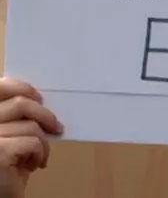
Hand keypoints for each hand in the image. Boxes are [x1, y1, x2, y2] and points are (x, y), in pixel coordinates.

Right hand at [0, 78, 62, 197]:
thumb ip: (15, 116)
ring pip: (30, 126)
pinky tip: (35, 165)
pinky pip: (34, 142)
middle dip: (45, 116)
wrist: (1, 194)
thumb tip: (40, 99)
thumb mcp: (8, 135)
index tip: (39, 98)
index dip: (21, 87)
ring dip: (43, 142)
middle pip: (20, 104)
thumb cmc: (6, 166)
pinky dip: (41, 153)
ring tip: (38, 157)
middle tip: (56, 128)